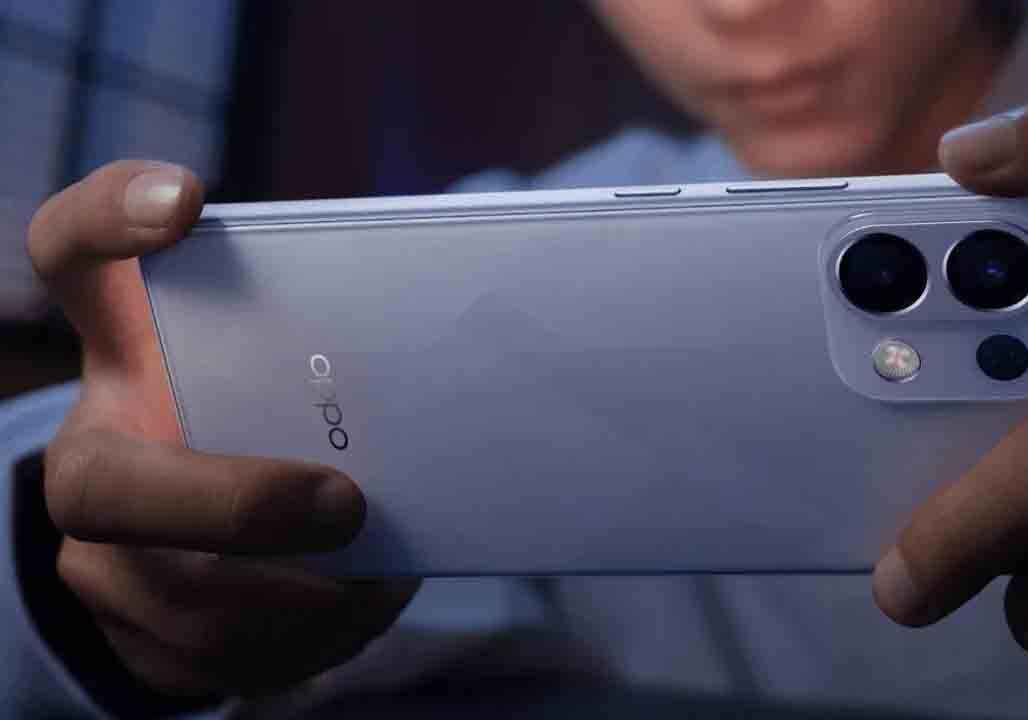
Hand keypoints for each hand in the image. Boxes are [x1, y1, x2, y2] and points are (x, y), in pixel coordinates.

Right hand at [27, 161, 419, 697]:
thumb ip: (339, 342)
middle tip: (344, 504)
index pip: (74, 256)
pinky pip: (213, 661)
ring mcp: (98, 555)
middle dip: (233, 507)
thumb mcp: (298, 368)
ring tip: (371, 574)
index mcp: (127, 354)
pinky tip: (353, 610)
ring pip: (171, 598)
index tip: (186, 198)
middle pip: (109, 488)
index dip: (111, 220)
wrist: (231, 542)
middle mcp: (91, 451)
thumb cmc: (281, 424)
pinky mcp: (133, 634)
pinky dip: (299, 643)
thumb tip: (450, 341)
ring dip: (289, 596)